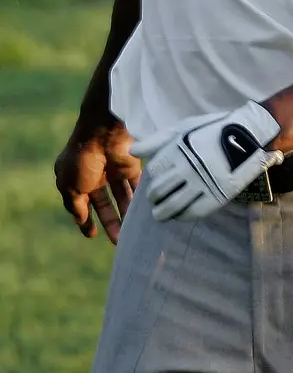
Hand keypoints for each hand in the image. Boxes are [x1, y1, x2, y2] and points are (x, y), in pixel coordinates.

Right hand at [54, 119, 141, 243]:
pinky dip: (138, 198)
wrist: (104, 132)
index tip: (92, 235)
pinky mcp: (131, 165)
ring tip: (131, 232)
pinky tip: (142, 213)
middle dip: (111, 221)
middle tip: (118, 240)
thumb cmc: (82, 158)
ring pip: (121, 196)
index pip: (81, 203)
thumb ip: (76, 205)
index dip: (86, 219)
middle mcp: (95, 174)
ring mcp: (113, 169)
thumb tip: (81, 220)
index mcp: (75, 177)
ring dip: (126, 213)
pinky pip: (135, 185)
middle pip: (104, 202)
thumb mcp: (70, 187)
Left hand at [131, 101, 283, 221]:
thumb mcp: (186, 127)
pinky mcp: (215, 196)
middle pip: (158, 191)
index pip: (154, 172)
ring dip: (162, 213)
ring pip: (171, 206)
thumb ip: (158, 140)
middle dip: (154, 198)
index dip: (153, 178)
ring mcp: (201, 184)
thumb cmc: (215, 129)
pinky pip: (191, 213)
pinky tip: (180, 215)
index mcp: (178, 150)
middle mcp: (187, 168)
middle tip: (157, 201)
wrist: (250, 136)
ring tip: (162, 213)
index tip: (157, 181)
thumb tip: (132, 150)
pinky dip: (181, 216)